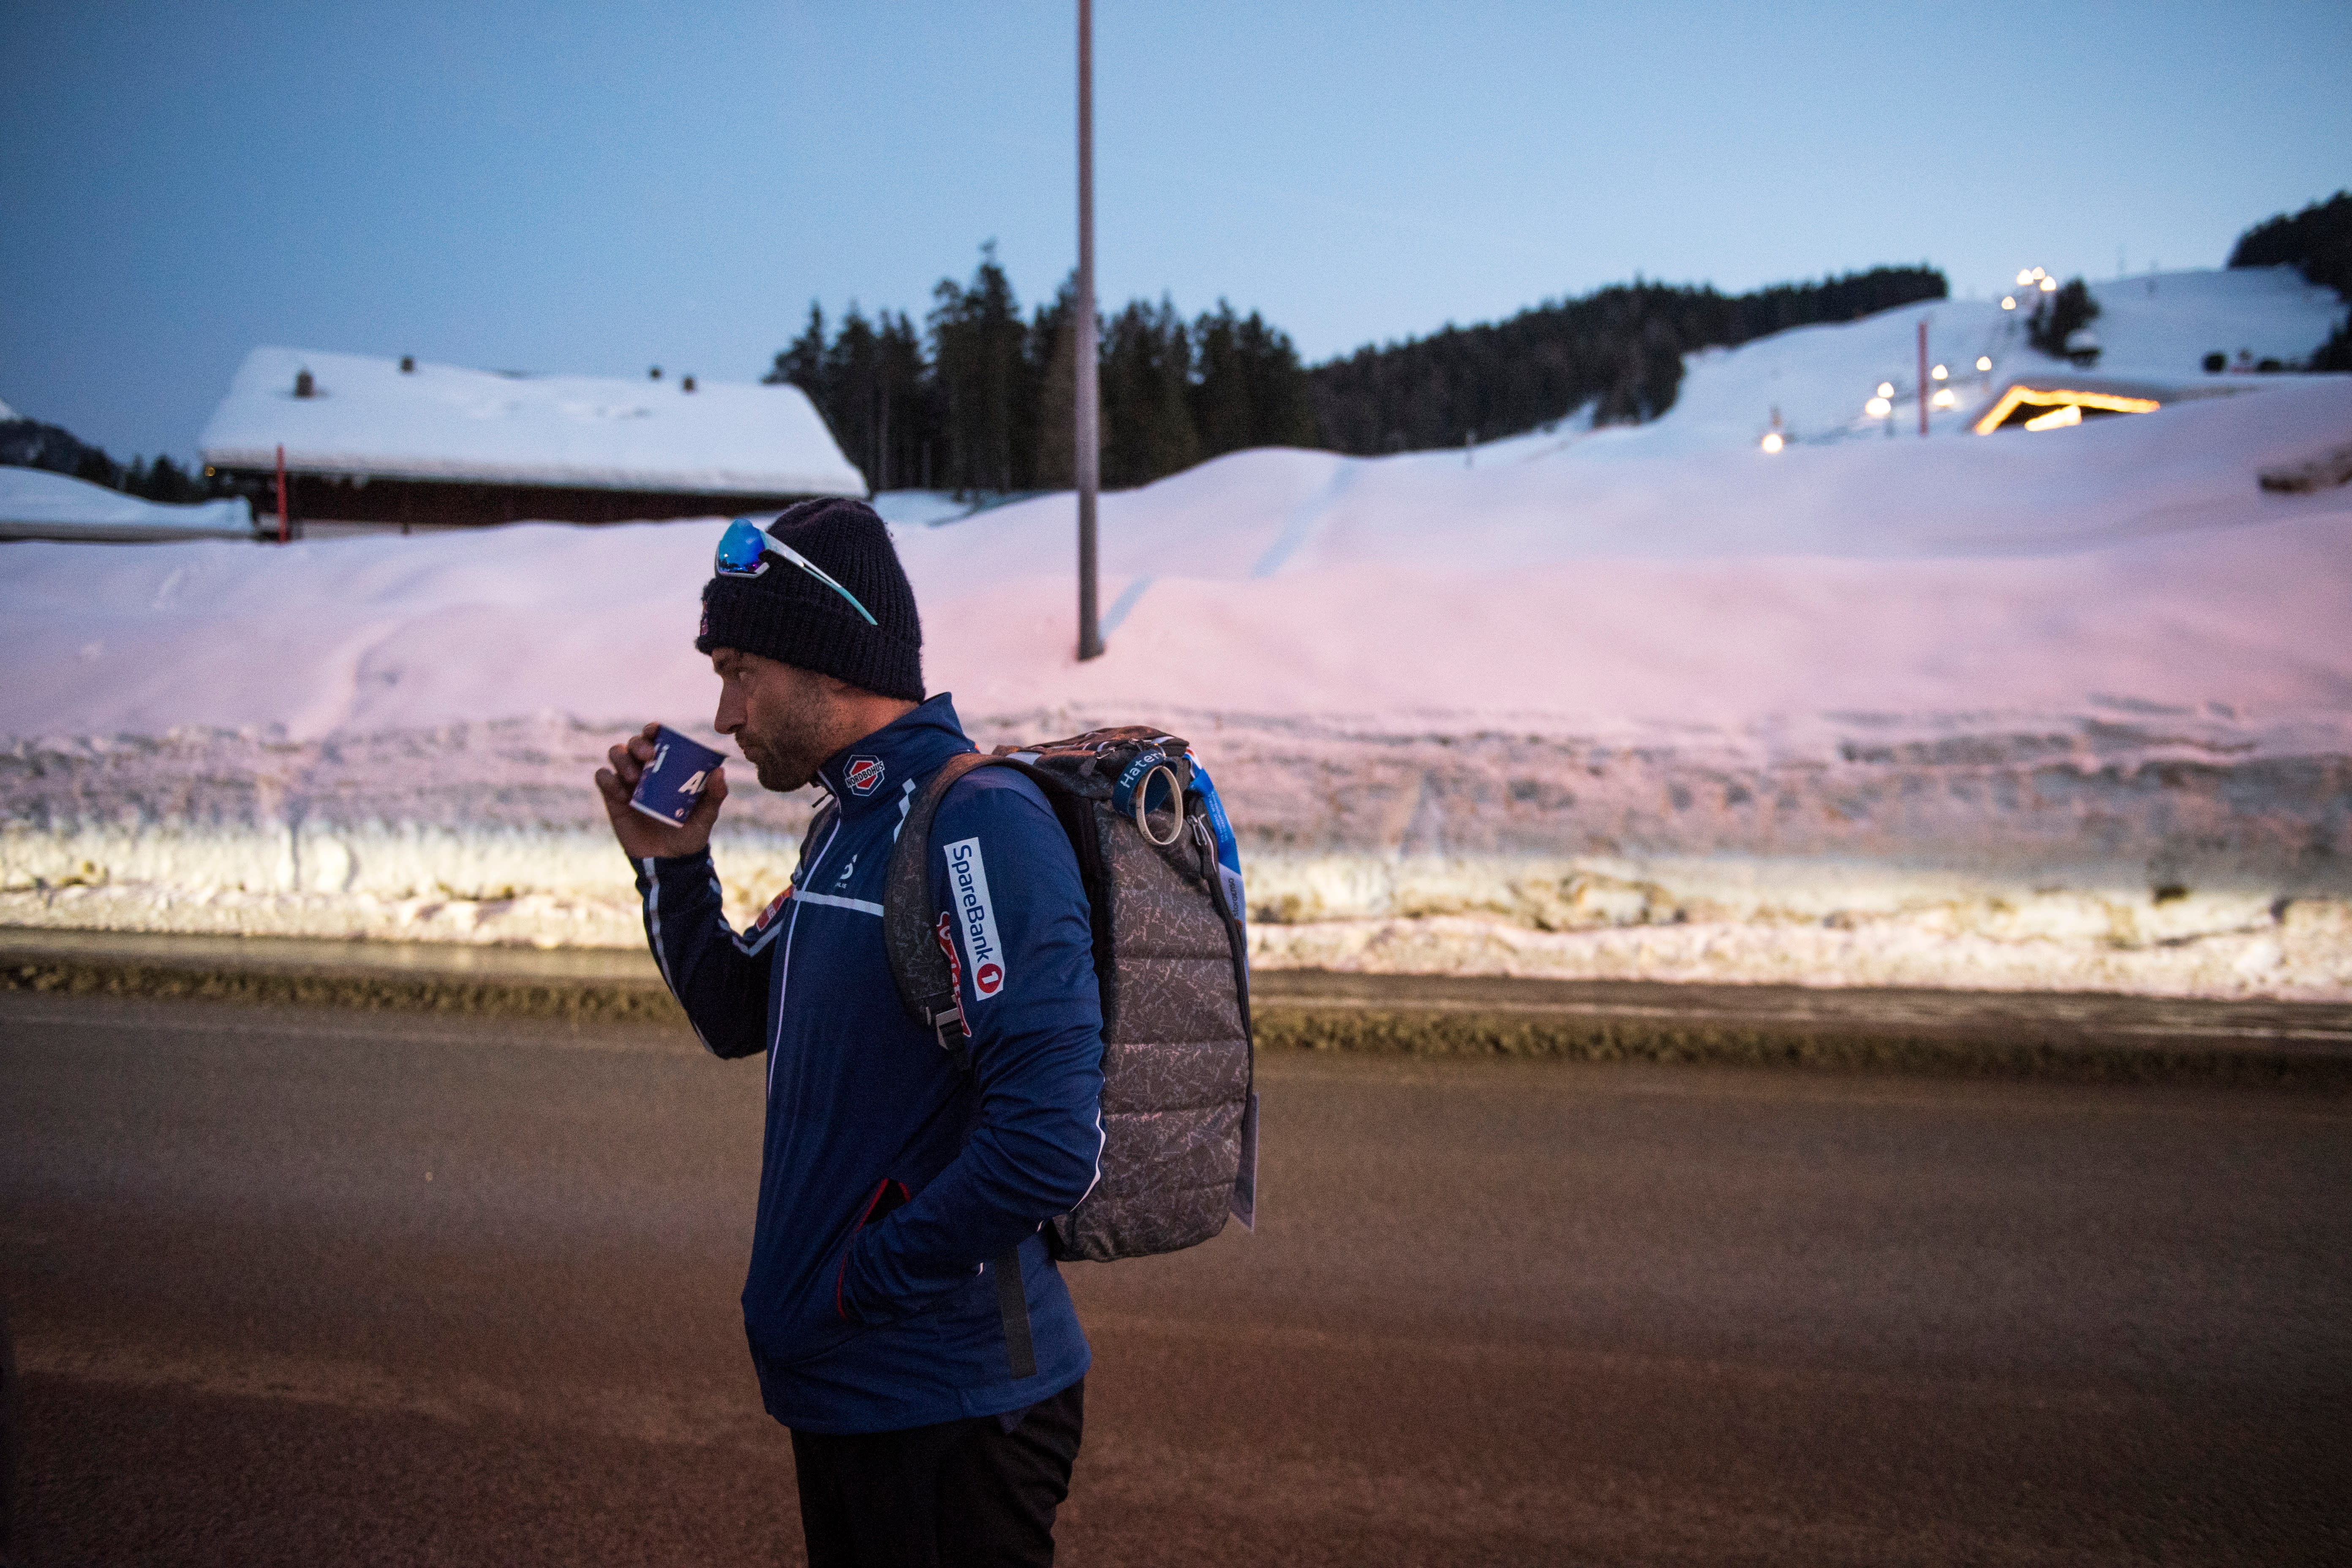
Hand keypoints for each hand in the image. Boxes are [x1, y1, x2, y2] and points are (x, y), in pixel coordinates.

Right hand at [596, 722, 727, 860]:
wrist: (669, 860)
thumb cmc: (689, 833)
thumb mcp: (706, 817)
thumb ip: (714, 796)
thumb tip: (720, 772)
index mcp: (668, 766)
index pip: (657, 738)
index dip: (653, 729)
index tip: (656, 731)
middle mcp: (646, 769)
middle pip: (634, 742)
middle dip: (638, 743)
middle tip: (648, 757)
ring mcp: (628, 781)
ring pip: (615, 753)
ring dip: (621, 759)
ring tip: (634, 777)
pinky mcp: (613, 797)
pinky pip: (602, 777)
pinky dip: (608, 780)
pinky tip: (623, 796)